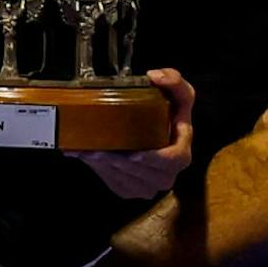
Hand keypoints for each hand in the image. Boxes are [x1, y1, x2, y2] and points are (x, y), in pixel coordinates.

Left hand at [78, 68, 197, 199]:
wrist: (156, 134)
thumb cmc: (170, 116)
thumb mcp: (180, 95)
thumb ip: (175, 81)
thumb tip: (156, 76)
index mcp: (181, 155)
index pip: (171, 160)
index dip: (153, 158)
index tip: (136, 152)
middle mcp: (166, 175)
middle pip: (142, 172)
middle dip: (117, 162)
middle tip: (97, 150)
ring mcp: (148, 186)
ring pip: (124, 179)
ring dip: (103, 167)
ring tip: (87, 152)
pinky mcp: (130, 190)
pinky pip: (114, 183)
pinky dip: (97, 170)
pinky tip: (86, 156)